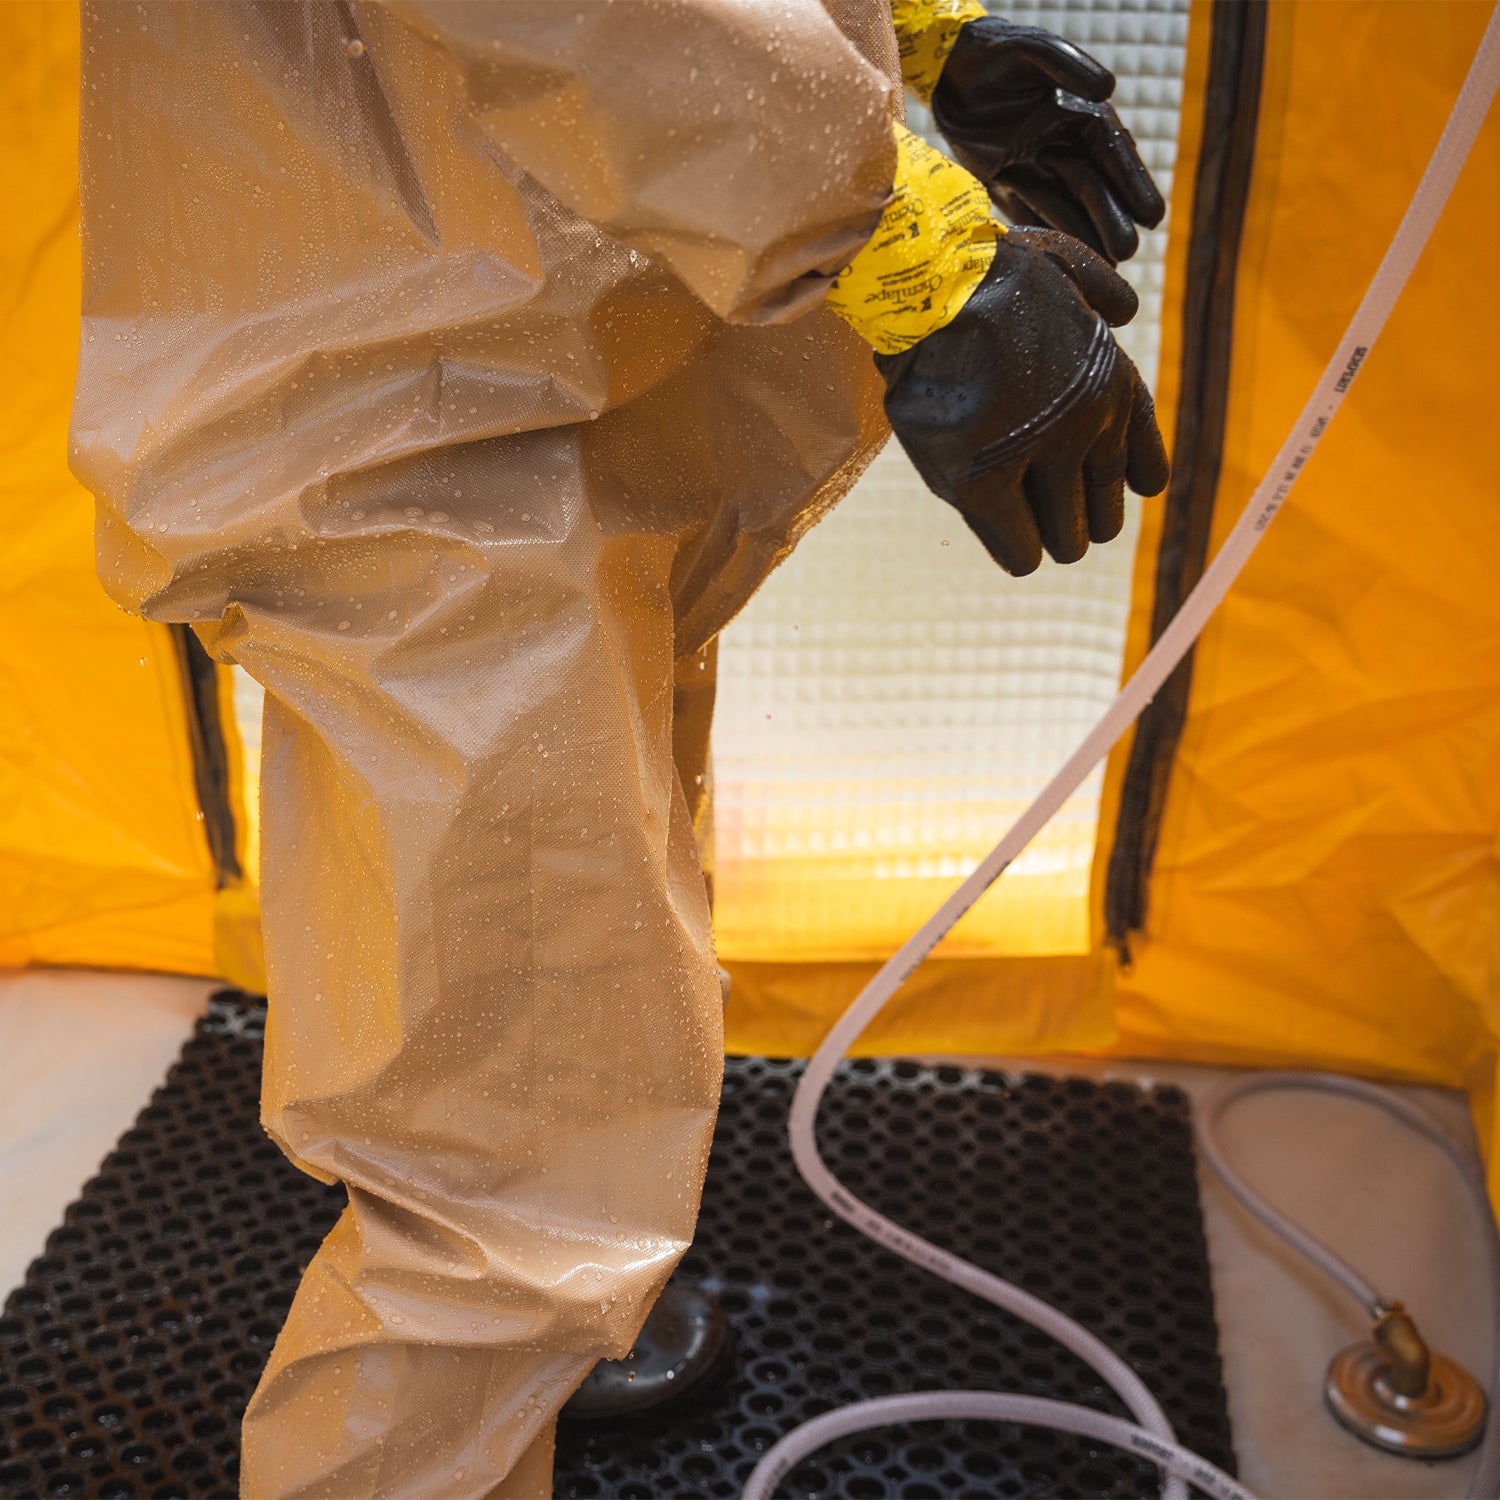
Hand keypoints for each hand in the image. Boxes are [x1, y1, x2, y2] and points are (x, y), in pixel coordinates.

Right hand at [877, 226, 1169, 576]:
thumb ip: (1099, 290)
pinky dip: (1017, 551)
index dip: (1124, 488)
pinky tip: (1012, 544)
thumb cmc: (983, 271)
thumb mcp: (1062, 264)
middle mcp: (1087, 427)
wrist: (931, 281)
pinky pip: (1019, 548)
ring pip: (1066, 539)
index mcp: (1112, 386)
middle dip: (1079, 520)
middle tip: (1054, 518)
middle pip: (1104, 515)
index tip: (1105, 493)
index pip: (1144, 469)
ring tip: (1030, 532)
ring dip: (1050, 539)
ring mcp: (1038, 458)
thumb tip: (1124, 309)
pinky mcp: (983, 482)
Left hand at [931, 17, 1163, 262]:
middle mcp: (1065, 146)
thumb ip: (1067, 64)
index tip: (1151, 215)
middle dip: (1112, 220)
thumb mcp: (1030, 49)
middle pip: (1094, 189)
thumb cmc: (995, 53)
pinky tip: (1063, 264)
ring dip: (1086, 237)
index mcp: (1081, 116)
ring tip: (1104, 268)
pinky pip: (1031, 216)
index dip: (1132, 184)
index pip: (1112, 153)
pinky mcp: (1007, 185)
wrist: (949, 69)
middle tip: (1128, 251)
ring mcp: (1037, 169)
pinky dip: (1047, 238)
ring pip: (1067, 208)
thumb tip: (1107, 89)